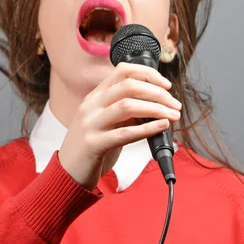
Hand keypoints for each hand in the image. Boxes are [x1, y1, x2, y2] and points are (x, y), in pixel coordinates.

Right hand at [58, 61, 181, 190]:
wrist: (68, 172)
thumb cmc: (92, 147)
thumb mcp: (106, 122)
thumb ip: (125, 111)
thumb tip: (157, 105)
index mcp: (94, 97)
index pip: (122, 71)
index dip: (148, 73)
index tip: (166, 85)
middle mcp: (91, 106)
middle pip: (129, 85)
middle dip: (158, 93)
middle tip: (175, 105)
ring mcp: (90, 124)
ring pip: (128, 105)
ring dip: (156, 109)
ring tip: (173, 116)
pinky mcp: (93, 144)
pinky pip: (124, 133)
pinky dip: (147, 128)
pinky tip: (161, 127)